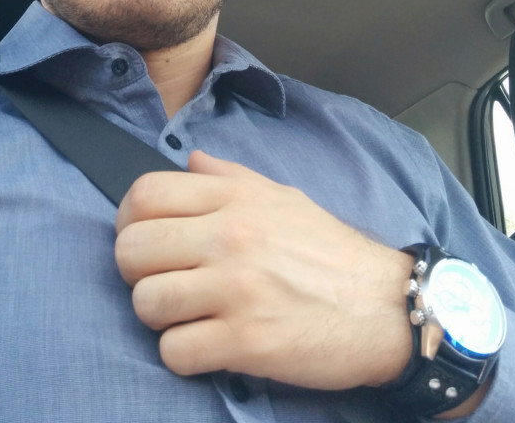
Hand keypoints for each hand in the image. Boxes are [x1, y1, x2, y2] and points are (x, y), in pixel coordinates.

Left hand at [114, 150, 414, 388]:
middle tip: (163, 281)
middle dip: (136, 271)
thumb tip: (189, 159)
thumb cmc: (331, 252)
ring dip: (159, 316)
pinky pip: (174, 352)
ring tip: (187, 315)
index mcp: (235, 197)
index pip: (145, 194)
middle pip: (132, 249)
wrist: (385, 306)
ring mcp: (236, 289)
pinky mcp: (245, 341)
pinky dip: (183, 355)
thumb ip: (230, 176)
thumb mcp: (282, 197)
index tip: (144, 239)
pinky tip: (207, 345)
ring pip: (145, 303)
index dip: (129, 220)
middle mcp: (230, 236)